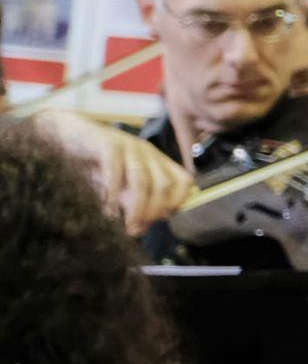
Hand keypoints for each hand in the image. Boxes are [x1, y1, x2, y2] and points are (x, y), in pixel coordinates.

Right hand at [29, 112, 192, 231]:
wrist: (68, 134)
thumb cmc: (97, 164)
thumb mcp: (120, 186)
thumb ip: (132, 203)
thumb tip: (140, 229)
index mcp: (157, 161)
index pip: (184, 181)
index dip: (177, 201)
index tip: (161, 218)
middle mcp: (148, 153)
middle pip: (163, 185)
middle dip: (153, 211)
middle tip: (137, 229)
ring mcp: (129, 146)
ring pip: (141, 180)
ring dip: (137, 208)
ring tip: (127, 226)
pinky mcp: (108, 143)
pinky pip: (115, 169)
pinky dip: (113, 192)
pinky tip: (108, 209)